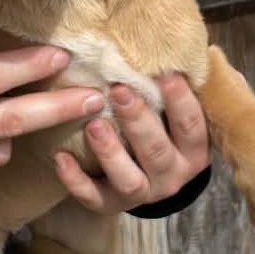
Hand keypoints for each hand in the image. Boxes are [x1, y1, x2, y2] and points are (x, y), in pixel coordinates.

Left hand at [54, 73, 209, 213]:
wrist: (154, 177)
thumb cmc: (167, 130)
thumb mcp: (181, 114)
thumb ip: (183, 88)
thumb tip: (187, 48)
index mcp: (193, 151)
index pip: (192, 126)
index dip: (180, 101)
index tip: (165, 74)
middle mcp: (172, 175)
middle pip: (156, 151)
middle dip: (137, 121)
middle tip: (119, 91)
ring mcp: (143, 193)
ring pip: (129, 180)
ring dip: (110, 152)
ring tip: (92, 125)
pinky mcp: (112, 205)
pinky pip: (94, 198)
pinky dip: (76, 181)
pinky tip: (60, 158)